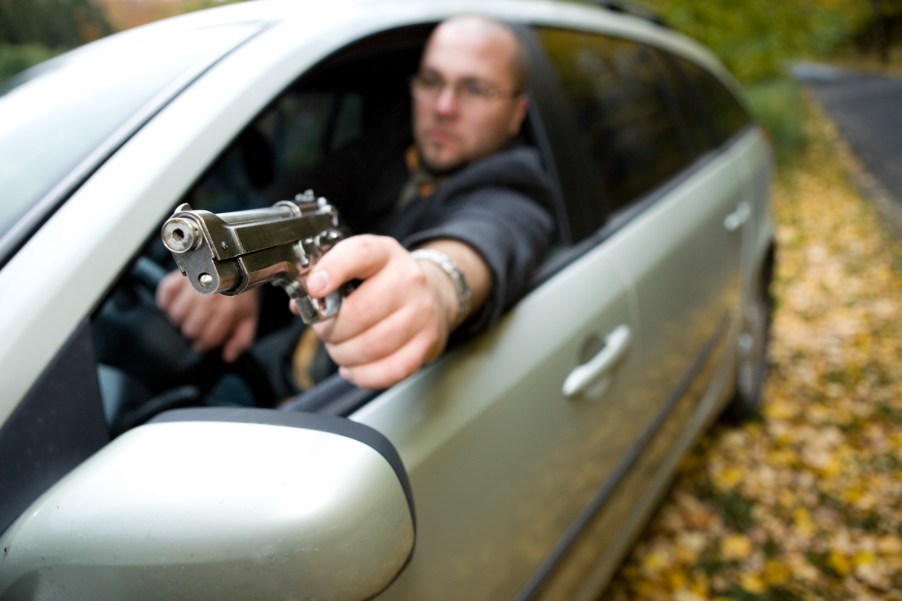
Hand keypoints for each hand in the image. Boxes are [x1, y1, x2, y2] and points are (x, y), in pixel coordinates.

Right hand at [156, 271, 258, 362]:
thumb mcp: (249, 317)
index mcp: (228, 309)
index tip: (204, 342)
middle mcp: (209, 297)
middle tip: (199, 326)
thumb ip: (242, 339)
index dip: (205, 345)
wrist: (236, 265)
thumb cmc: (241, 292)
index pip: (208, 339)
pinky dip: (167, 301)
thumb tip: (229, 355)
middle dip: (194, 332)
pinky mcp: (180, 276)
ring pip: (176, 315)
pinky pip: (164, 295)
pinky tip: (179, 301)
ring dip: (181, 318)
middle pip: (190, 329)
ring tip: (190, 313)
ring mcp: (193, 285)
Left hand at [299, 235, 466, 388]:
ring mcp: (422, 312)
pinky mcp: (428, 343)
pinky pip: (391, 370)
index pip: (360, 254)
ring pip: (373, 346)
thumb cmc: (385, 282)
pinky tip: (353, 368)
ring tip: (339, 350)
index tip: (314, 288)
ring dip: (344, 355)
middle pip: (360, 312)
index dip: (333, 270)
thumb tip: (300, 305)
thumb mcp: (358, 266)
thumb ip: (326, 279)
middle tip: (324, 332)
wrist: (435, 293)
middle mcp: (409, 280)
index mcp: (385, 253)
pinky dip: (364, 376)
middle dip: (331, 330)